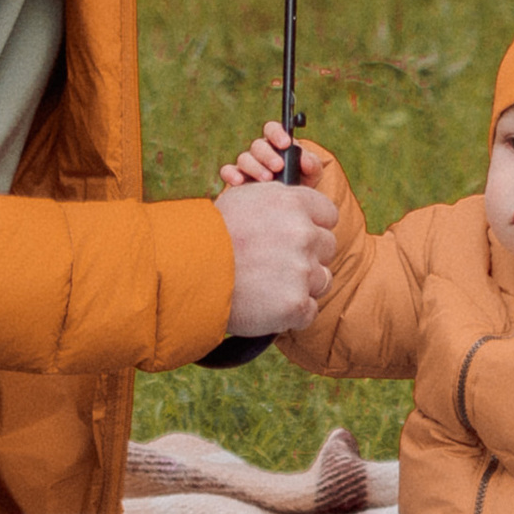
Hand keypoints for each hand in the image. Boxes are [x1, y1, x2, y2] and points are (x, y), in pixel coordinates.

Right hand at [214, 174, 337, 336]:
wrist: (184, 273)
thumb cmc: (209, 235)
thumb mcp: (244, 199)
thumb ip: (279, 200)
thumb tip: (299, 208)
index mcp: (293, 202)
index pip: (328, 215)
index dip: (313, 227)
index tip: (296, 238)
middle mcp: (303, 233)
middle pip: (327, 248)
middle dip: (307, 257)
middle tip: (274, 265)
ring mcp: (302, 270)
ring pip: (321, 280)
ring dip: (301, 286)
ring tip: (267, 286)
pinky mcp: (296, 304)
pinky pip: (309, 311)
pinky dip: (291, 314)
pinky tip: (266, 306)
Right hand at [217, 119, 325, 189]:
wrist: (290, 205)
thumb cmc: (302, 182)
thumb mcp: (312, 173)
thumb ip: (311, 164)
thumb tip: (304, 160)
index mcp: (277, 144)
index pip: (272, 129)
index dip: (277, 133)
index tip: (286, 143)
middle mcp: (261, 152)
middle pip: (258, 145)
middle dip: (268, 155)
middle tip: (278, 166)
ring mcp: (247, 165)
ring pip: (244, 158)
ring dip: (255, 168)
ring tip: (268, 180)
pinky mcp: (238, 178)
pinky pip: (228, 171)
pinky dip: (231, 174)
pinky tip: (239, 182)